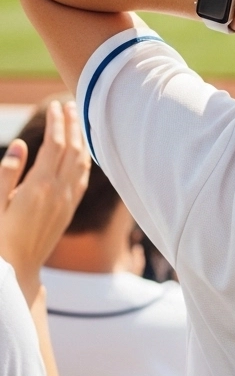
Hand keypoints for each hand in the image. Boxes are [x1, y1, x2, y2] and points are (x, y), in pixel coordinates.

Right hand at [0, 100, 90, 305]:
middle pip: (73, 149)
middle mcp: (59, 192)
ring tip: (76, 121)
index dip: (56, 123)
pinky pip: (82, 179)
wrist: (18, 270)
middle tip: (68, 105)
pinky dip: (85, 159)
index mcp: (40, 186)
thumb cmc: (0, 237)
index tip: (54, 106)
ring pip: (81, 162)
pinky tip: (81, 152)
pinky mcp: (69, 210)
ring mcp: (67, 202)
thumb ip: (8, 172)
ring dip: (81, 139)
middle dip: (72, 124)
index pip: (55, 145)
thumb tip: (21, 144)